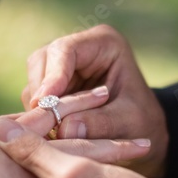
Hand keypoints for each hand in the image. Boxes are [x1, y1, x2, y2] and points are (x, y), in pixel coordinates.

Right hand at [22, 25, 168, 177]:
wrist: (142, 133)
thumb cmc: (142, 122)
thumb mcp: (129, 122)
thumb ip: (101, 123)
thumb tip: (64, 129)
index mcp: (104, 43)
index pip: (67, 50)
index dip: (52, 76)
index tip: (43, 103)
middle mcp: (79, 48)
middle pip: (42, 61)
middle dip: (41, 94)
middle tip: (41, 124)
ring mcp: (63, 66)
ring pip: (34, 81)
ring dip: (38, 108)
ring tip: (49, 133)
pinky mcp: (53, 86)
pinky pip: (35, 98)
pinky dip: (39, 116)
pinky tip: (49, 134)